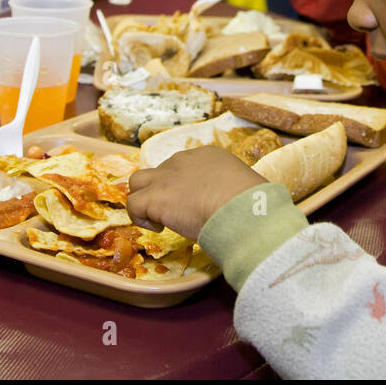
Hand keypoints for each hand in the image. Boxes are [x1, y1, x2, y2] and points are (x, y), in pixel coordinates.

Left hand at [127, 145, 265, 240]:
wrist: (242, 208)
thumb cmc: (252, 202)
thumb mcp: (242, 188)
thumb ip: (230, 191)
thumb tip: (232, 207)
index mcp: (206, 156)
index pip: (182, 166)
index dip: (182, 186)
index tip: (192, 204)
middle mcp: (182, 161)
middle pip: (159, 171)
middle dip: (161, 190)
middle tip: (174, 212)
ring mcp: (166, 177)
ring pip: (137, 181)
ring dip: (144, 200)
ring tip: (159, 220)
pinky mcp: (155, 197)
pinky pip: (133, 204)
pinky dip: (140, 218)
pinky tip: (159, 228)